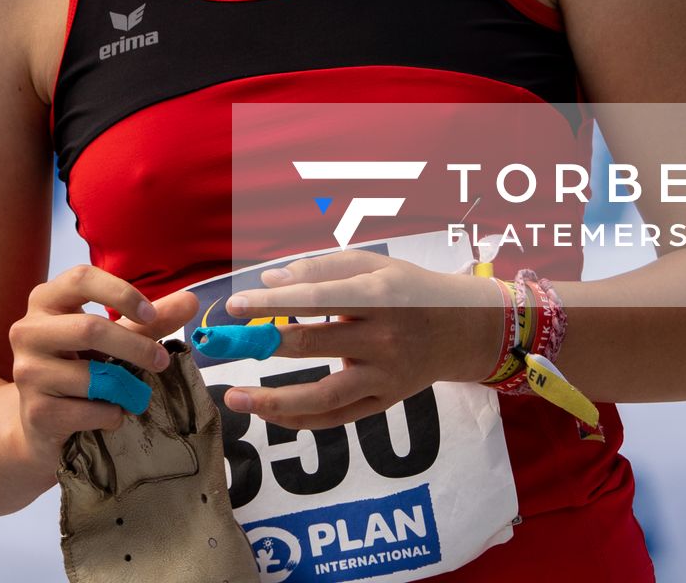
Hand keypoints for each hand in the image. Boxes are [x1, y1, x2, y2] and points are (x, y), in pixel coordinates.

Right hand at [8, 263, 200, 466]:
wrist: (41, 423)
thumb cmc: (80, 367)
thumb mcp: (113, 338)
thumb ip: (148, 321)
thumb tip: (191, 300)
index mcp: (46, 300)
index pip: (81, 278)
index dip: (120, 293)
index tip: (151, 315)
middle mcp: (28, 330)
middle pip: (89, 328)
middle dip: (135, 347)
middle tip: (162, 361)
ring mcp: (27, 371)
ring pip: (90, 375)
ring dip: (126, 387)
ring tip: (135, 393)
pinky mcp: (35, 410)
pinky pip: (88, 410)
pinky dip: (112, 414)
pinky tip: (113, 414)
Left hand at [220, 252, 502, 428]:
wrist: (461, 329)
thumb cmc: (406, 288)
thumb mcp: (371, 265)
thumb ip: (320, 270)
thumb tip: (269, 281)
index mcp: (381, 295)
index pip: (318, 298)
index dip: (274, 303)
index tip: (235, 306)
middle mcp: (385, 338)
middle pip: (314, 343)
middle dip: (262, 344)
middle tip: (224, 345)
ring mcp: (385, 376)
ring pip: (324, 396)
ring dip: (274, 400)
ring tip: (234, 398)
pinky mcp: (384, 403)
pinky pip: (337, 418)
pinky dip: (300, 419)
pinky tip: (268, 414)